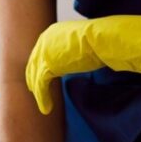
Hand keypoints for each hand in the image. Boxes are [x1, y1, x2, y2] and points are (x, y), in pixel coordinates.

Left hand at [25, 13, 140, 113]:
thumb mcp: (83, 44)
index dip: (40, 68)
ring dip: (38, 93)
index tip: (42, 81)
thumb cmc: (102, 40)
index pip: (41, 52)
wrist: (106, 39)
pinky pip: (40, 85)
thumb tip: (78, 58)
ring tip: (44, 106)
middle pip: (34, 64)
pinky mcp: (49, 65)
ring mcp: (45, 52)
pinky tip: (46, 109)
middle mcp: (45, 40)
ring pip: (35, 75)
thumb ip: (74, 50)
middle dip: (34, 80)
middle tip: (38, 95)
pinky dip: (42, 98)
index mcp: (53, 32)